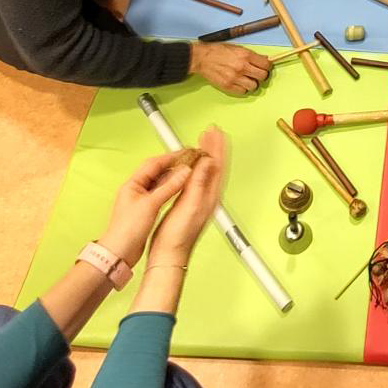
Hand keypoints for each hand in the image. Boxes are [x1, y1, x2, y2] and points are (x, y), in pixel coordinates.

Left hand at [100, 150, 197, 266]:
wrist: (120, 251)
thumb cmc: (127, 229)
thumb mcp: (150, 205)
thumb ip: (168, 188)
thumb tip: (183, 173)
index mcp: (132, 184)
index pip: (153, 164)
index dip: (171, 157)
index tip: (186, 153)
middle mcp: (136, 189)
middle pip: (157, 171)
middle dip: (173, 165)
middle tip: (189, 161)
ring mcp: (141, 199)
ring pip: (159, 182)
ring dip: (173, 177)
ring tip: (188, 173)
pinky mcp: (146, 210)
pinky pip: (160, 194)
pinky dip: (170, 189)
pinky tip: (180, 189)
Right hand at [147, 127, 226, 261]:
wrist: (169, 256)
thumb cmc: (177, 236)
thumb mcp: (189, 206)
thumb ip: (199, 183)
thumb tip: (208, 161)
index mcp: (210, 196)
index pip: (218, 166)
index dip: (218, 147)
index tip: (216, 132)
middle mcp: (208, 197)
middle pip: (214, 167)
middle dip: (214, 148)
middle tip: (211, 131)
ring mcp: (199, 201)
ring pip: (207, 172)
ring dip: (206, 155)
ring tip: (203, 142)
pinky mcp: (190, 204)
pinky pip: (198, 179)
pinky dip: (196, 167)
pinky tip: (191, 165)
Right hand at [189, 43, 271, 94]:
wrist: (202, 58)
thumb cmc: (217, 51)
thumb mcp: (236, 47)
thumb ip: (251, 54)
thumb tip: (263, 59)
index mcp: (245, 55)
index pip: (266, 65)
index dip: (267, 66)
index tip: (264, 67)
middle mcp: (242, 67)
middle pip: (263, 76)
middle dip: (261, 75)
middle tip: (257, 74)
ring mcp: (235, 78)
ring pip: (254, 86)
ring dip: (252, 83)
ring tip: (247, 79)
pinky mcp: (228, 86)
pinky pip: (243, 92)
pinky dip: (243, 88)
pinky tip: (239, 83)